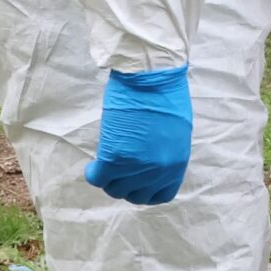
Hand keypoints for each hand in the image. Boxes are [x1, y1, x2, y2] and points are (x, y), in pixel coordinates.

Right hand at [84, 65, 192, 204]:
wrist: (152, 75)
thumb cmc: (165, 93)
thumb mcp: (176, 132)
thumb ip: (165, 153)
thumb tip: (150, 163)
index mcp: (177, 163)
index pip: (161, 195)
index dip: (145, 190)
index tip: (136, 181)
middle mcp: (158, 171)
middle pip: (134, 195)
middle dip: (124, 184)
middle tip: (117, 169)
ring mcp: (137, 166)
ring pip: (114, 189)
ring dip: (108, 179)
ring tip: (106, 163)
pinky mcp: (115, 156)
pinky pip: (98, 178)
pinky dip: (93, 174)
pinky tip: (93, 165)